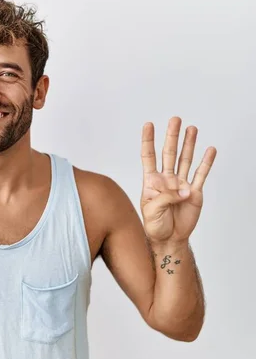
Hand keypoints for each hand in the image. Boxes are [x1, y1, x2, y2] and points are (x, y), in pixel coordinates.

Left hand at [140, 116, 216, 245]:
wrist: (169, 239)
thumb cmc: (155, 225)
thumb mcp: (152, 211)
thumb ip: (165, 198)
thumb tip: (184, 189)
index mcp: (151, 182)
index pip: (148, 157)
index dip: (148, 141)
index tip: (148, 125)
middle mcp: (166, 179)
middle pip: (169, 153)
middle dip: (172, 136)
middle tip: (175, 119)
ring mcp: (181, 184)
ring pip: (185, 159)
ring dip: (189, 144)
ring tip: (191, 128)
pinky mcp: (194, 192)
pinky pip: (201, 175)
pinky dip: (206, 162)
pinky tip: (210, 150)